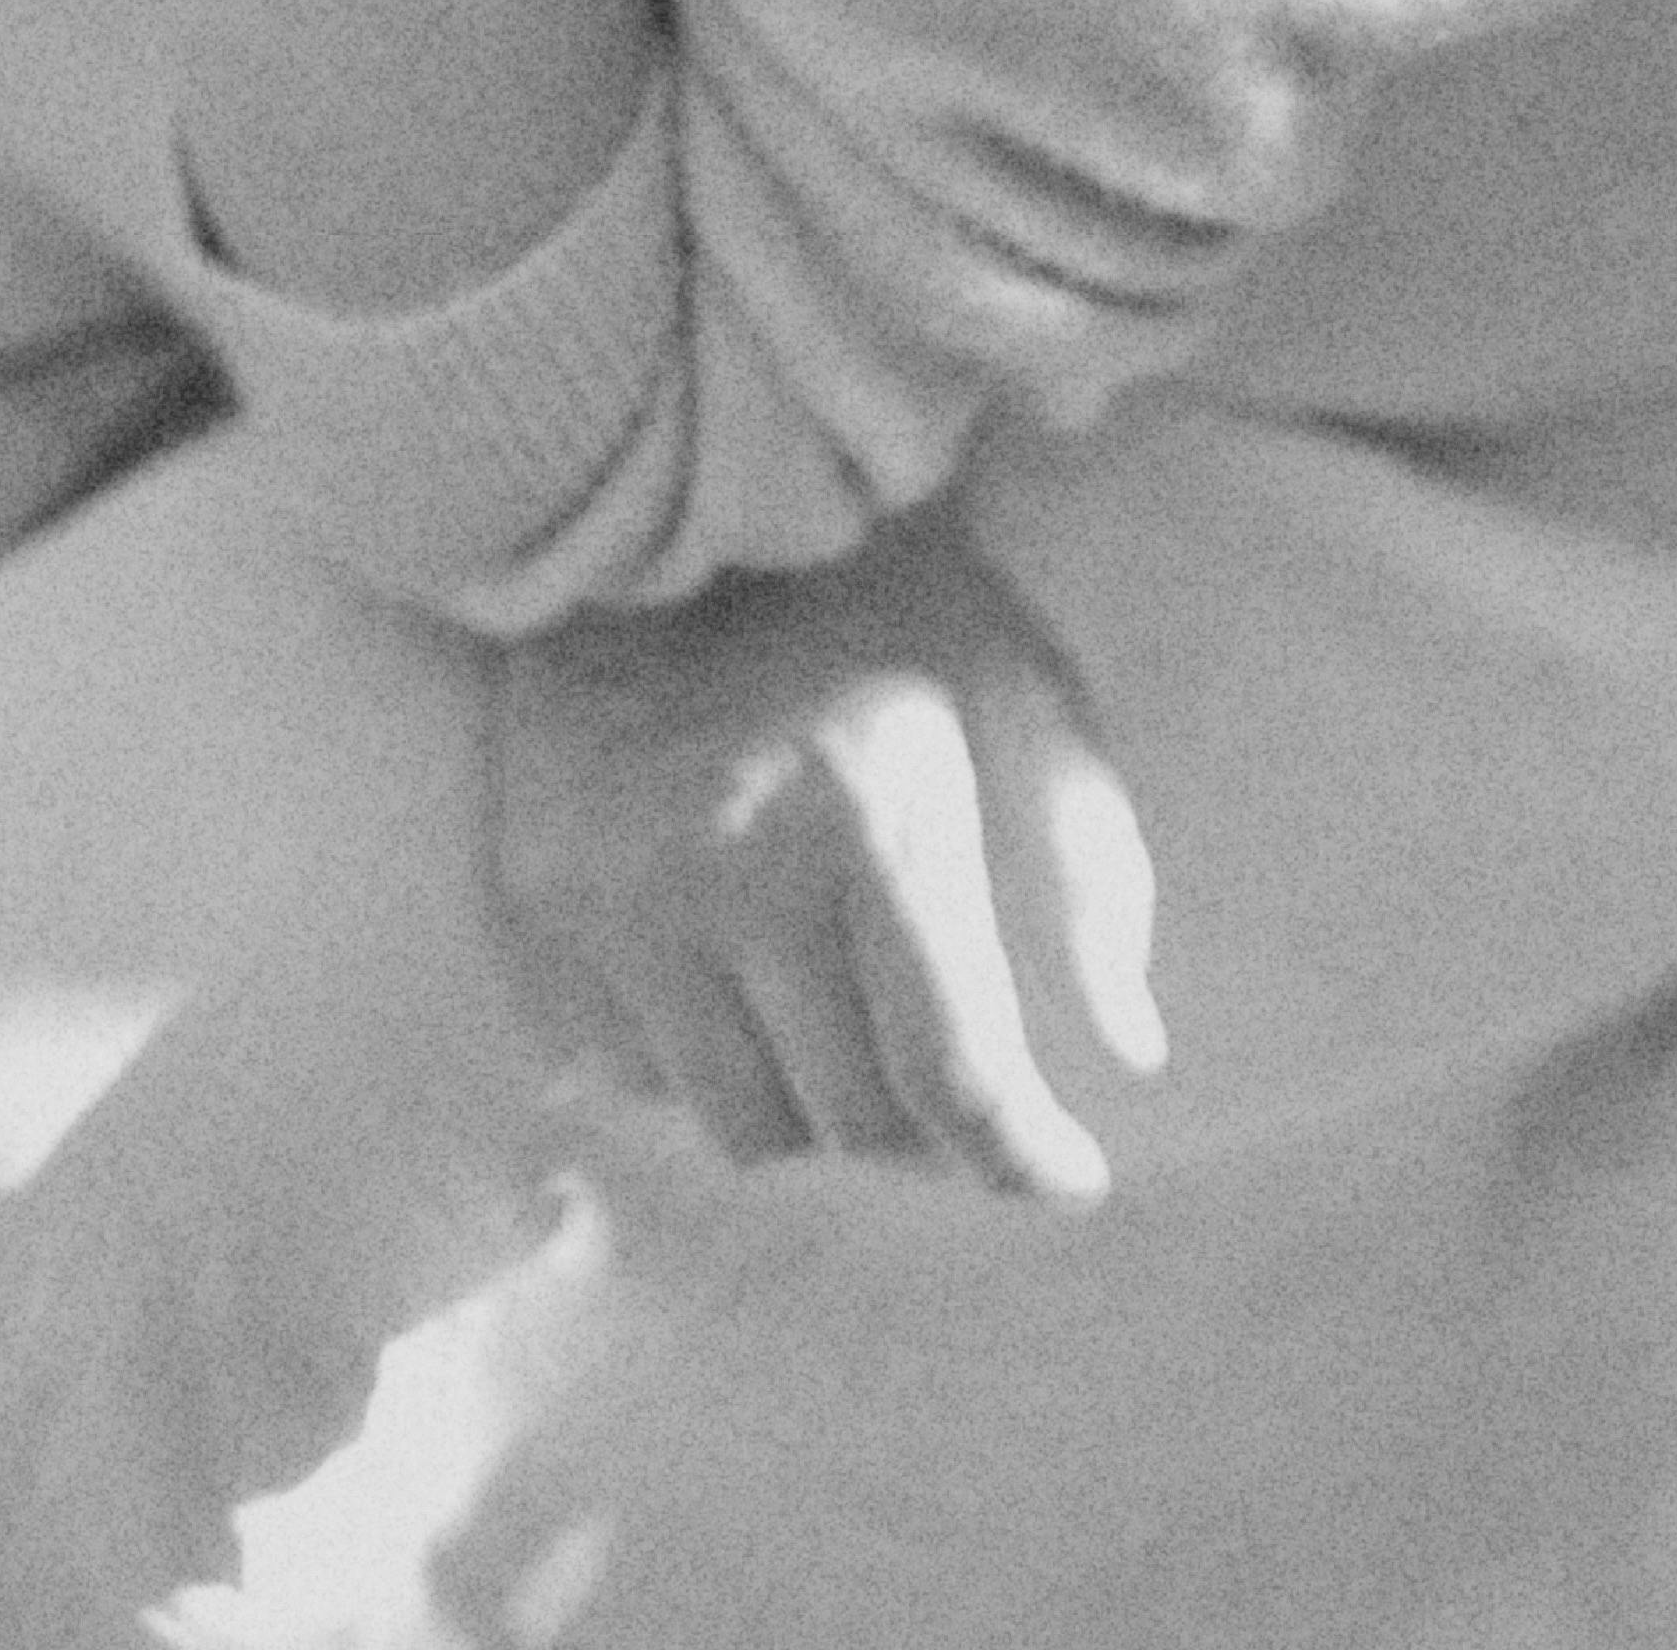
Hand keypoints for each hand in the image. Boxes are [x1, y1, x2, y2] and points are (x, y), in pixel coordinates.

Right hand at [485, 506, 1166, 1204]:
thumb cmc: (874, 593)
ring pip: (742, 1125)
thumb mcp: (1017, 678)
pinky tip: (741, 985)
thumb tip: (1135, 1055)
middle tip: (954, 1070)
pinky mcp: (541, 907)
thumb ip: (1090, 862)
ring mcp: (620, 895)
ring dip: (813, 1105)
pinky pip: (637, 1081)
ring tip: (845, 1021)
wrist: (664, 502)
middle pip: (852, 1119)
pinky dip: (705, 1067)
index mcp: (872, 808)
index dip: (1024, 1155)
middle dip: (927, 1120)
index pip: (952, 1072)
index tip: (1070, 1174)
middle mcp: (734, 868)